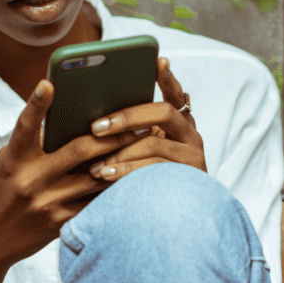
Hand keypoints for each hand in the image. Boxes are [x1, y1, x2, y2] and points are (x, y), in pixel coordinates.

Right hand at [0, 80, 132, 272]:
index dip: (36, 104)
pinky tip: (137, 177)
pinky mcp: (61, 224)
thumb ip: (34, 145)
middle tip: (139, 121)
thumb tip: (71, 120)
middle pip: (79, 151)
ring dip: (124, 160)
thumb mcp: (9, 164)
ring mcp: (48, 204)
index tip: (48, 83)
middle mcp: (31, 180)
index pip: (24, 127)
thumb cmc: (0, 193)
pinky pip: (95, 203)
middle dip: (112, 135)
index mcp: (14, 160)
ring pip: (96, 178)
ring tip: (148, 145)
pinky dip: (116, 189)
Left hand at [87, 57, 205, 181]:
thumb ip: (127, 134)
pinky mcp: (190, 179)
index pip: (175, 93)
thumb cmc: (143, 181)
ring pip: (154, 144)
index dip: (167, 77)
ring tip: (94, 164)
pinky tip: (106, 177)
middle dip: (126, 117)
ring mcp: (193, 156)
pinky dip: (127, 173)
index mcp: (178, 123)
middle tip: (96, 127)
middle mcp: (190, 135)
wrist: (171, 222)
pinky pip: (155, 171)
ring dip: (120, 153)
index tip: (157, 60)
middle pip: (162, 112)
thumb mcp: (137, 154)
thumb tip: (90, 121)